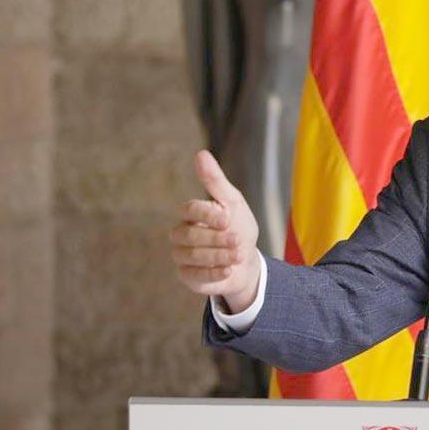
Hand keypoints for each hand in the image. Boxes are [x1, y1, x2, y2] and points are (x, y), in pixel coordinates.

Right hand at [170, 150, 260, 312]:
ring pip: (191, 256)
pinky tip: (229, 270)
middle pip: (189, 235)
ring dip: (218, 255)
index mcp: (191, 214)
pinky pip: (195, 276)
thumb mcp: (233, 202)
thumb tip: (201, 154)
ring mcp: (182, 256)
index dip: (207, 214)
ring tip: (239, 255)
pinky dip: (214, 273)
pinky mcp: (187, 276)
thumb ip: (215, 181)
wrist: (246, 261)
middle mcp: (181, 233)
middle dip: (216, 238)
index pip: (189, 210)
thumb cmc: (238, 227)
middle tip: (237, 239)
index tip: (228, 218)